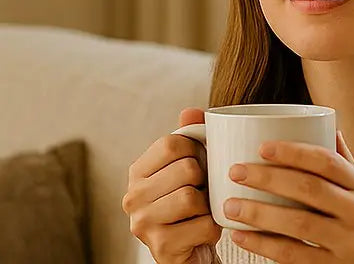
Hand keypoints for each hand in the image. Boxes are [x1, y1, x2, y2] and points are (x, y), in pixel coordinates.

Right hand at [123, 108, 220, 263]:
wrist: (192, 249)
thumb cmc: (194, 203)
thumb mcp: (191, 166)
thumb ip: (190, 135)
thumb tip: (190, 110)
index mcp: (138, 172)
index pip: (171, 143)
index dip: (197, 150)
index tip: (201, 163)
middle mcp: (132, 197)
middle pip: (186, 169)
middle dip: (206, 180)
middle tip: (204, 191)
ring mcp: (142, 224)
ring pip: (191, 197)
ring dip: (209, 204)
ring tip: (204, 209)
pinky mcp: (160, 246)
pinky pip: (203, 225)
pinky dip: (214, 227)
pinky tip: (205, 229)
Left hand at [223, 132, 353, 263]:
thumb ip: (346, 165)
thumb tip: (329, 128)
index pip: (328, 162)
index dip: (294, 152)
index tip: (263, 147)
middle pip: (309, 188)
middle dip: (268, 178)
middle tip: (236, 172)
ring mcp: (348, 242)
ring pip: (298, 223)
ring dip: (259, 213)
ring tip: (230, 206)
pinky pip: (292, 254)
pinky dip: (263, 244)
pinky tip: (242, 236)